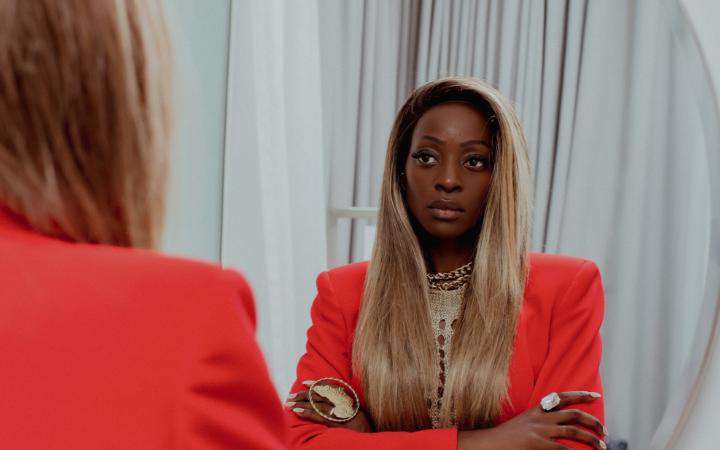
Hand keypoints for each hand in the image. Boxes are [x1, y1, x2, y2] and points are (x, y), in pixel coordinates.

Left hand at [285, 385, 372, 432]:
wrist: (372, 439)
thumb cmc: (366, 430)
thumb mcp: (358, 417)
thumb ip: (347, 410)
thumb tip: (334, 409)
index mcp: (349, 401)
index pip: (330, 388)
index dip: (317, 384)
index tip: (305, 382)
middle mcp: (344, 404)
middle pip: (321, 395)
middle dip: (304, 394)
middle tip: (291, 395)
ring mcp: (341, 413)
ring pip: (317, 404)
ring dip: (301, 403)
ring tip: (289, 403)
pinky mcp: (337, 423)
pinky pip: (319, 416)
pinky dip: (307, 413)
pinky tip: (297, 411)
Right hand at [458, 391, 606, 449]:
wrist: (490, 444)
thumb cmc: (506, 437)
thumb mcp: (524, 423)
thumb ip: (541, 421)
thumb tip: (559, 425)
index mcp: (537, 409)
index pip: (562, 397)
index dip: (581, 395)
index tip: (596, 395)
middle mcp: (541, 417)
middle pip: (573, 414)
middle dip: (592, 421)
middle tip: (604, 431)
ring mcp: (540, 430)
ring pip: (573, 431)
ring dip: (591, 439)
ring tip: (601, 446)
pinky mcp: (538, 444)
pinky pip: (564, 449)